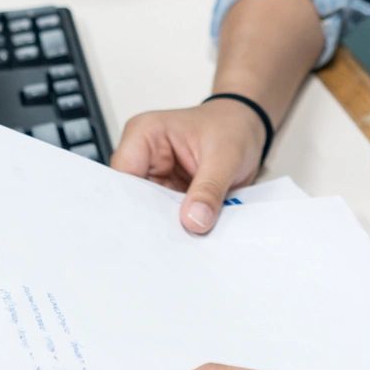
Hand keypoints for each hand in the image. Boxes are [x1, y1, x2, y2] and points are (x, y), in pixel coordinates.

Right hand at [110, 103, 264, 233]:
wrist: (246, 126)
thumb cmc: (232, 126)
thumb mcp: (226, 156)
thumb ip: (209, 189)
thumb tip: (194, 221)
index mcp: (144, 134)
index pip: (122, 177)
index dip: (133, 206)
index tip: (151, 232)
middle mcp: (142, 156)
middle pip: (132, 198)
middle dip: (151, 221)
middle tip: (171, 243)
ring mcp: (153, 176)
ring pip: (148, 212)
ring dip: (166, 226)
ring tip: (184, 240)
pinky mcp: (166, 193)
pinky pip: (165, 216)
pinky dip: (177, 226)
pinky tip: (189, 237)